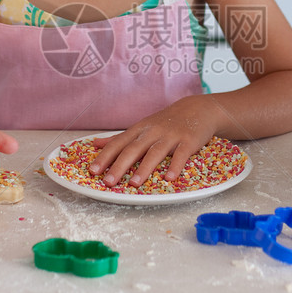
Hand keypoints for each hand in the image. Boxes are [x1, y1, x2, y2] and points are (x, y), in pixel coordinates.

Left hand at [88, 96, 218, 187]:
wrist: (199, 108)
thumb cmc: (167, 121)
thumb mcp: (142, 126)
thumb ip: (120, 137)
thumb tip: (95, 143)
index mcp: (139, 130)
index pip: (118, 144)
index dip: (105, 157)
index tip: (93, 171)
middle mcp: (152, 132)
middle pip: (133, 149)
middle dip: (119, 166)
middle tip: (108, 182)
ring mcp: (171, 136)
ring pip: (155, 152)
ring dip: (144, 168)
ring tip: (134, 183)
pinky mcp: (188, 141)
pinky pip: (181, 154)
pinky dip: (175, 166)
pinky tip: (169, 178)